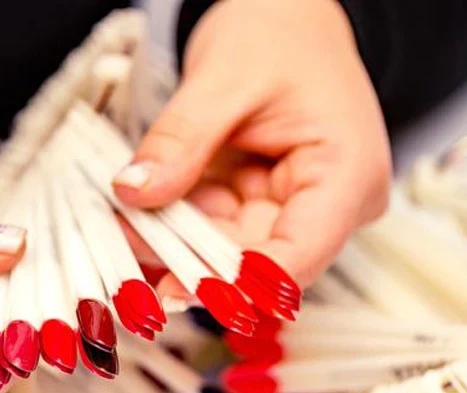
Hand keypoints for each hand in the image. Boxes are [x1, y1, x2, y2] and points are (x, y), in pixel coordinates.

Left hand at [114, 0, 390, 295]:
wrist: (282, 15)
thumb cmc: (276, 32)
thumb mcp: (224, 78)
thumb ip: (181, 139)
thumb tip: (134, 192)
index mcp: (347, 174)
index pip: (299, 255)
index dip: (238, 284)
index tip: (176, 291)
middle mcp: (327, 204)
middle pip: (254, 259)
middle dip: (186, 261)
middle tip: (124, 254)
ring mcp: (290, 207)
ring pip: (224, 250)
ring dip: (171, 247)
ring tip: (119, 233)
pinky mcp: (257, 205)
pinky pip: (210, 229)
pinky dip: (171, 227)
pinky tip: (133, 224)